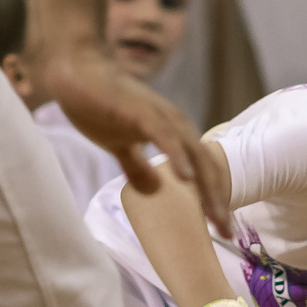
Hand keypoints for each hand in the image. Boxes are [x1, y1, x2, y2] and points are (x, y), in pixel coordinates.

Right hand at [38, 41, 231, 233]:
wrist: (77, 72)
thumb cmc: (98, 106)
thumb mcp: (120, 145)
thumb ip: (136, 166)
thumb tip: (152, 189)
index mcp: (172, 134)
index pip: (201, 171)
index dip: (213, 200)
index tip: (222, 230)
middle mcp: (174, 125)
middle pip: (206, 167)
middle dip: (218, 201)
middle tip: (229, 234)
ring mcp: (159, 117)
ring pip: (192, 155)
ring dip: (207, 186)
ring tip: (217, 217)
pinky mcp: (140, 112)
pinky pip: (164, 137)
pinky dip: (177, 156)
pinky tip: (185, 178)